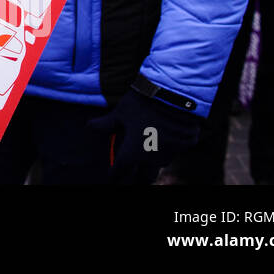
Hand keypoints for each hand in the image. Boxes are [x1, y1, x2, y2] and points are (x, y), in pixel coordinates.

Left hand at [87, 90, 201, 184]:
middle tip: (132, 173)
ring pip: (159, 164)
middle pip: (145, 178)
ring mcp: (170, 154)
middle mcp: (152, 159)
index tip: (112, 177)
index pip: (120, 172)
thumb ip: (106, 124)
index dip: (114, 175)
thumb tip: (89, 127)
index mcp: (133, 153)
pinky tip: (164, 137)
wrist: (175, 95)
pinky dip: (166, 148)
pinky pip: (173, 151)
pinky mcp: (184, 146)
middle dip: (138, 178)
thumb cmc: (143, 103)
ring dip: (152, 162)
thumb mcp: (120, 112)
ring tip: (147, 152)